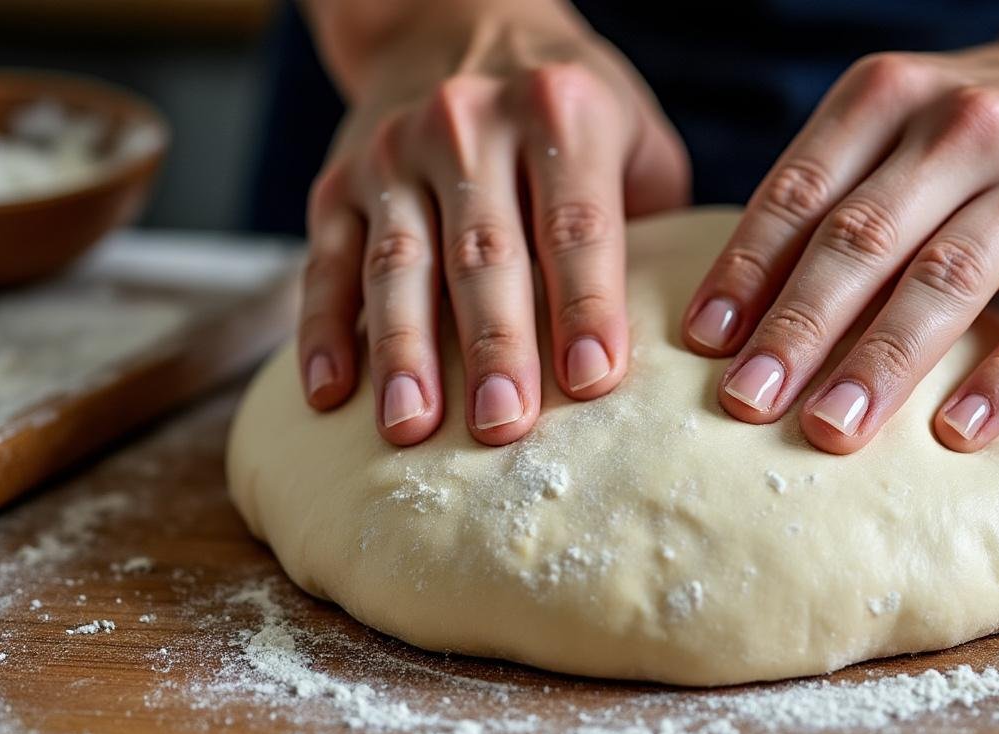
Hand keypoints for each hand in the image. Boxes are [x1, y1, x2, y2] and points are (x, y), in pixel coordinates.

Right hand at [300, 5, 688, 445]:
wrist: (453, 21)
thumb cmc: (568, 105)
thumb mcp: (632, 132)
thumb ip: (652, 218)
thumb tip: (676, 338)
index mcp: (558, 109)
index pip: (575, 221)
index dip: (585, 302)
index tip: (592, 380)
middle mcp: (467, 123)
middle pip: (483, 251)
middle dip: (494, 345)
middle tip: (502, 425)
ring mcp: (393, 151)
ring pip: (398, 263)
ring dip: (403, 351)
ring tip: (409, 427)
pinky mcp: (337, 183)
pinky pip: (325, 263)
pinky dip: (323, 332)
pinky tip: (329, 395)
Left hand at [682, 34, 998, 453]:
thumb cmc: (979, 140)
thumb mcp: (899, 132)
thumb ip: (831, 201)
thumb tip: (732, 319)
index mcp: (888, 98)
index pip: (800, 191)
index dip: (746, 268)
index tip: (703, 343)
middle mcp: (963, 126)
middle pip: (861, 237)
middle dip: (798, 326)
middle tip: (747, 401)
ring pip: (947, 276)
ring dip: (882, 360)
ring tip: (831, 428)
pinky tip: (957, 433)